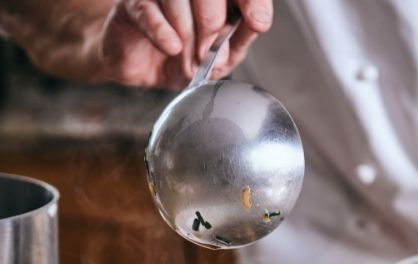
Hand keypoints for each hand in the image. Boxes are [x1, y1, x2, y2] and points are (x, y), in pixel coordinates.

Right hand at [99, 0, 271, 87]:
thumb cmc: (186, 59)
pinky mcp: (133, 3)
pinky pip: (149, 10)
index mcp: (218, 0)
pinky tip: (171, 47)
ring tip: (188, 60)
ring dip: (187, 34)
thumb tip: (257, 23)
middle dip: (212, 26)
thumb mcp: (221, 57)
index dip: (252, 2)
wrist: (144, 75)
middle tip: (207, 53)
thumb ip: (239, 39)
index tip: (258, 22)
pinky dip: (162, 31)